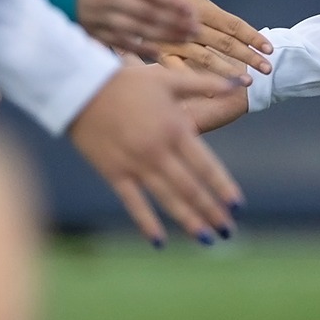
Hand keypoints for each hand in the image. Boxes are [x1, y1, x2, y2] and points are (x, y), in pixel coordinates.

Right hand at [67, 66, 245, 245]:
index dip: (223, 188)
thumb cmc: (126, 81)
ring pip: (167, 199)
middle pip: (191, 189)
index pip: (206, 166)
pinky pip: (133, 202)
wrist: (78, 86)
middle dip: (212, 211)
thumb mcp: (169, 78)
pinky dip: (146, 222)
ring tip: (206, 238)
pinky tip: (160, 241)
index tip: (237, 206)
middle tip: (228, 230)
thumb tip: (240, 83)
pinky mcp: (113, 172)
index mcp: (176, 130)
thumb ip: (206, 84)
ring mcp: (135, 165)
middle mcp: (159, 152)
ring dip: (189, 220)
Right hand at [74, 0, 196, 56]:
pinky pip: (116, 43)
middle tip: (198, 30)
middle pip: (148, 15)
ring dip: (163, 37)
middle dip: (175, 23)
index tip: (193, 11)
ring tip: (186, 40)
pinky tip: (157, 54)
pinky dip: (137, 50)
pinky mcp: (86, 29)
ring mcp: (96, 16)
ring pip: (136, 31)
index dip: (174, 3)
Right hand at [154, 0, 273, 76]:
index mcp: (200, 8)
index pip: (233, 24)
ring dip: (227, 71)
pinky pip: (178, 69)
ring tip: (247, 82)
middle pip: (224, 44)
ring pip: (206, 59)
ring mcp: (175, 41)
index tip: (270, 48)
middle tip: (268, 69)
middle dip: (248, 57)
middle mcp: (190, 26)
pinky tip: (210, 93)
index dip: (253, 36)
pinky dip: (194, 80)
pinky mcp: (160, 52)